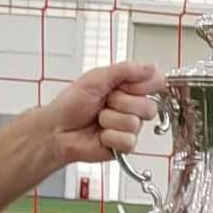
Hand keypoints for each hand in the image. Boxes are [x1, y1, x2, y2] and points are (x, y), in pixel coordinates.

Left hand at [47, 62, 164, 163]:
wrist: (57, 130)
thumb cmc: (71, 104)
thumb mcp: (96, 78)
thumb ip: (126, 70)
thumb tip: (152, 67)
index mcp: (128, 87)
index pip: (156, 83)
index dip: (144, 85)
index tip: (125, 86)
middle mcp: (132, 107)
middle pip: (149, 106)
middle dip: (121, 103)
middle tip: (105, 102)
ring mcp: (129, 127)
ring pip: (135, 123)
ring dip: (110, 119)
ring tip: (98, 119)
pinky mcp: (124, 145)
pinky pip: (128, 140)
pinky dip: (109, 136)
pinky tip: (100, 134)